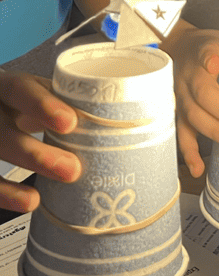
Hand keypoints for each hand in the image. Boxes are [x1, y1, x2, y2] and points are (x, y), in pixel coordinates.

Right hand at [0, 72, 81, 211]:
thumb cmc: (27, 103)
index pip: (19, 89)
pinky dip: (4, 194)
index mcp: (8, 87)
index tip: (69, 123)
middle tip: (71, 170)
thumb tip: (135, 108)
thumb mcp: (43, 95)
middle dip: (35, 153)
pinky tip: (27, 202)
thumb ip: (73, 102)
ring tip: (38, 198)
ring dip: (16, 180)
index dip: (42, 106)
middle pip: (2, 130)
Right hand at [160, 27, 218, 176]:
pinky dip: (189, 153)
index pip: (204, 56)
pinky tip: (198, 167)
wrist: (181, 47)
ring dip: (213, 133)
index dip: (208, 60)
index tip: (214, 63)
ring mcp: (181, 97)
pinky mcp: (178, 112)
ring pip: (191, 118)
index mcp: (202, 54)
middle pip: (201, 97)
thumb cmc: (212, 44)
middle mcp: (188, 77)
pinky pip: (181, 134)